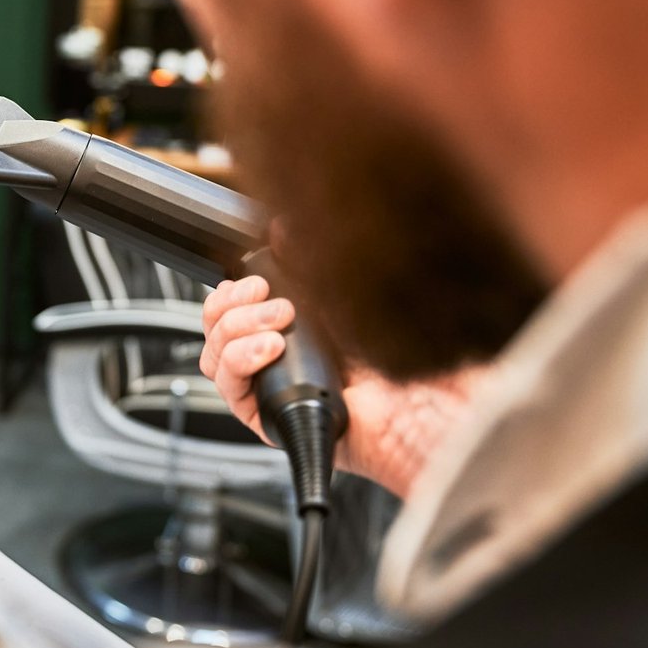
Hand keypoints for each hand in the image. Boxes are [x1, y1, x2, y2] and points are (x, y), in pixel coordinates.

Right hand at [200, 276, 485, 496]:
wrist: (432, 416)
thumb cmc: (414, 364)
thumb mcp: (359, 295)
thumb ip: (317, 262)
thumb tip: (281, 227)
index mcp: (304, 329)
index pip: (241, 306)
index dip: (234, 290)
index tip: (252, 277)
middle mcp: (283, 360)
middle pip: (218, 327)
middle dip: (231, 304)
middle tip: (264, 297)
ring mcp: (274, 390)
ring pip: (214, 356)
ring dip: (233, 330)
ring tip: (276, 325)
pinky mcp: (269, 420)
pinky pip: (228, 390)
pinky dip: (237, 362)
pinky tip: (268, 350)